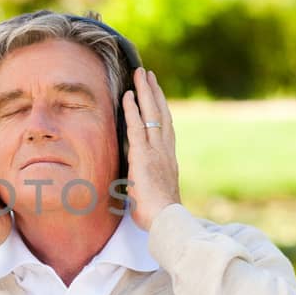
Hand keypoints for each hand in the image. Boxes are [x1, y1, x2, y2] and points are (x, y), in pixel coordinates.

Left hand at [121, 67, 181, 228]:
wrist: (167, 220)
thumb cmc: (158, 215)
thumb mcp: (151, 193)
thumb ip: (142, 182)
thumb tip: (132, 183)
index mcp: (168, 159)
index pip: (165, 128)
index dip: (161, 110)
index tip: (156, 95)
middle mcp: (165, 150)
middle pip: (161, 113)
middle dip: (154, 93)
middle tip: (149, 75)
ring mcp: (156, 150)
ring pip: (152, 114)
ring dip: (145, 92)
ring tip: (141, 74)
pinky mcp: (143, 155)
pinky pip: (137, 126)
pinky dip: (132, 109)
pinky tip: (127, 95)